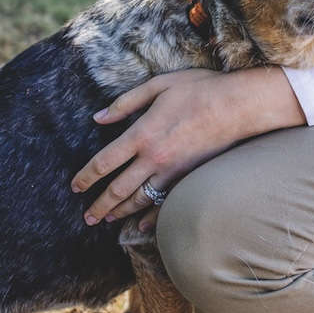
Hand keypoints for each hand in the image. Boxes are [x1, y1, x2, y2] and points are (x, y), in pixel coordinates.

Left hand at [70, 66, 303, 229]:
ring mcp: (173, 171)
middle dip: (100, 205)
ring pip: (140, 199)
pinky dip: (151, 218)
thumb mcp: (158, 86)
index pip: (105, 162)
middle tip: (86, 216)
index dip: (87, 176)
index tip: (75, 186)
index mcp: (142, 134)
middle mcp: (154, 158)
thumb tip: (99, 117)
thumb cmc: (199, 90)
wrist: (238, 106)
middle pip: (119, 189)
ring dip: (120, 212)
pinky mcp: (190, 177)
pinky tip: (141, 226)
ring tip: (107, 219)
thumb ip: (125, 103)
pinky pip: (166, 203)